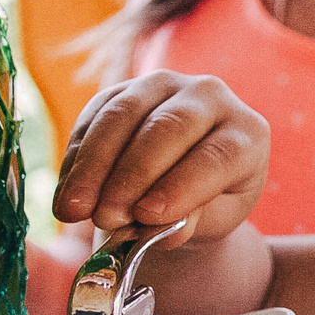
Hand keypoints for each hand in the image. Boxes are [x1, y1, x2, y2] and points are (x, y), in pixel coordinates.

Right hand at [55, 70, 268, 242]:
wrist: (186, 177)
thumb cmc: (209, 202)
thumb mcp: (214, 219)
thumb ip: (193, 221)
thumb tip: (161, 229)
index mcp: (247, 132)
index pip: (217, 156)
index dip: (181, 186)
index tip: (147, 216)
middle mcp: (211, 97)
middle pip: (168, 128)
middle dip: (132, 176)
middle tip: (106, 217)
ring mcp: (165, 85)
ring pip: (123, 115)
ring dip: (94, 166)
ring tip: (75, 210)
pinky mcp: (124, 87)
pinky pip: (94, 115)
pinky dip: (77, 157)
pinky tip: (67, 192)